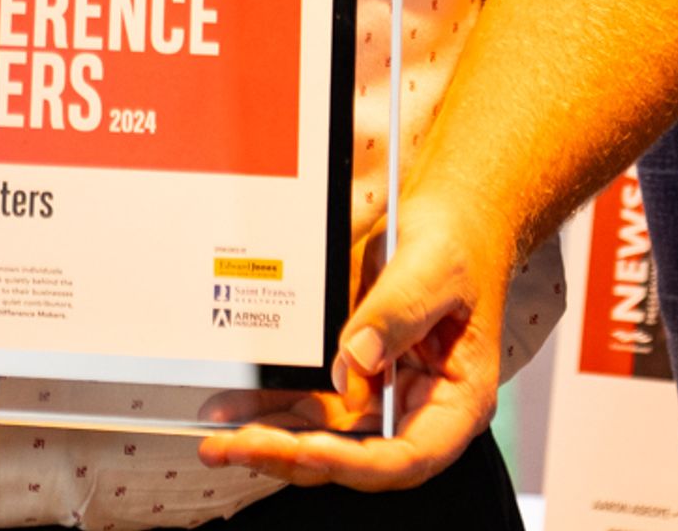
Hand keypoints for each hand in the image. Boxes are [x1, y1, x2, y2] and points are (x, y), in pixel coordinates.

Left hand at [196, 187, 505, 491]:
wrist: (447, 217)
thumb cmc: (458, 242)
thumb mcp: (436, 266)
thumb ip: (399, 310)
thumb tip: (356, 359)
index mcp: (458, 399)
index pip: (409, 454)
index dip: (356, 461)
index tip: (310, 448)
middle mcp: (417, 410)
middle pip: (355, 456)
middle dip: (294, 455)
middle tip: (239, 445)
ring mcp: (381, 398)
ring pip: (323, 439)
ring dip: (270, 442)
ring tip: (219, 439)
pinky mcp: (351, 380)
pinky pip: (307, 406)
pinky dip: (269, 411)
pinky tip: (232, 411)